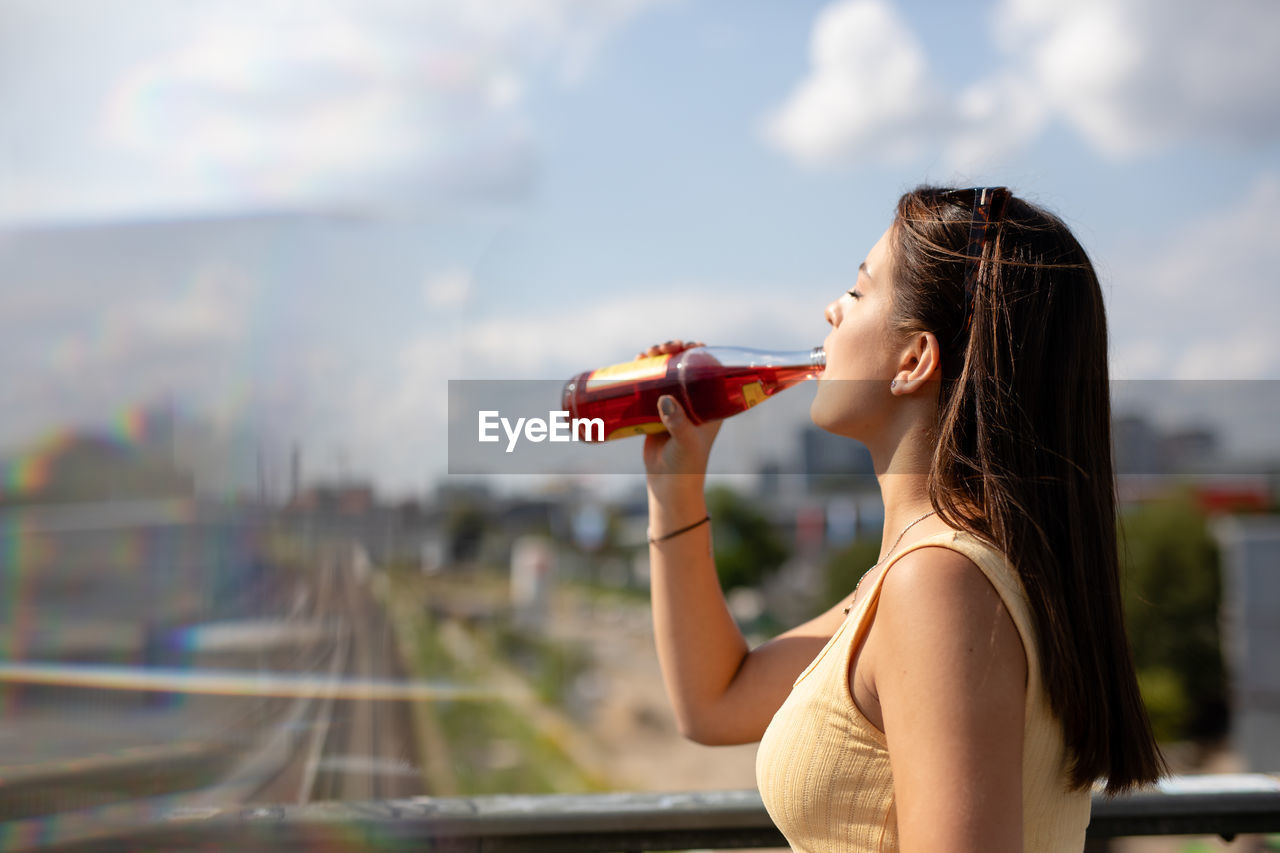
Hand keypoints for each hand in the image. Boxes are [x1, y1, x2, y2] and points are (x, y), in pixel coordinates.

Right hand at [636, 339, 721, 484]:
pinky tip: (634, 363)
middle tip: (659, 350)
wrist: (669, 485)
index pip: (708, 368)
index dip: (697, 352)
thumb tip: (664, 400)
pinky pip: (650, 386)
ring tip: (643, 355)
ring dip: (656, 358)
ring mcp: (675, 405)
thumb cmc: (686, 465)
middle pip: (684, 366)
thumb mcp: (686, 442)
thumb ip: (678, 423)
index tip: (683, 346)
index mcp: (711, 404)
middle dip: (671, 351)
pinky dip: (643, 372)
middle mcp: (695, 401)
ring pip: (665, 373)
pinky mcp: (656, 412)